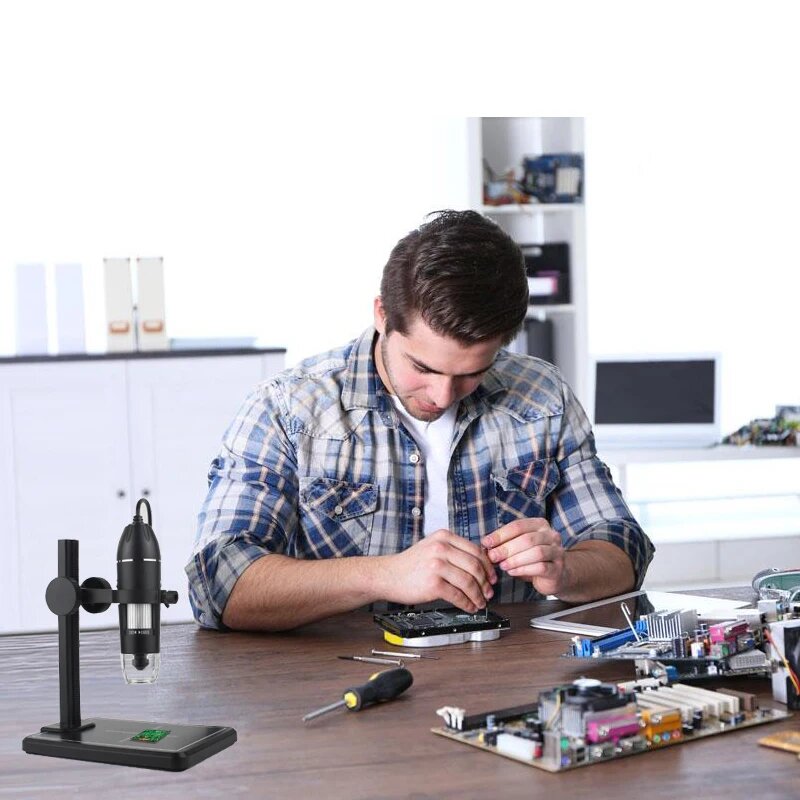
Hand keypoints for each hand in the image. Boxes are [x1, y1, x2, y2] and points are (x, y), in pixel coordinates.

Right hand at [380, 529, 496, 613]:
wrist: (387, 575)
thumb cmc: (410, 564)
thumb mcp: (432, 547)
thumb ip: (453, 550)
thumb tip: (480, 564)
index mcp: (444, 537)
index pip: (476, 550)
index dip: (488, 566)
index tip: (492, 576)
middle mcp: (441, 548)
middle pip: (475, 566)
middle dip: (486, 582)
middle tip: (489, 592)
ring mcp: (437, 565)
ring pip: (469, 582)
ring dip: (478, 595)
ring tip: (480, 602)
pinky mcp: (433, 583)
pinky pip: (458, 595)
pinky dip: (467, 603)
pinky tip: (469, 607)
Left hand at [482, 518, 565, 595]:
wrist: (556, 576)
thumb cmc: (533, 559)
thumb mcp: (519, 547)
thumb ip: (506, 543)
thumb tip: (486, 544)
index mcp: (540, 525)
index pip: (518, 526)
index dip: (500, 534)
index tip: (486, 542)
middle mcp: (551, 536)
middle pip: (527, 539)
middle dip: (507, 548)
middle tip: (492, 556)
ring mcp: (557, 552)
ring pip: (536, 552)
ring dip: (515, 559)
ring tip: (502, 565)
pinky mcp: (557, 569)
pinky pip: (541, 567)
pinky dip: (524, 569)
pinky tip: (512, 572)